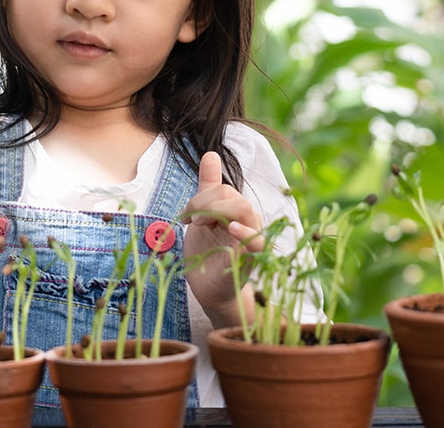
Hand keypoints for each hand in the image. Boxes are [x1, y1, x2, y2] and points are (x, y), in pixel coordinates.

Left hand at [181, 151, 263, 326]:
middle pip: (235, 198)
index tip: (186, 215)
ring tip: (202, 222)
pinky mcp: (250, 259)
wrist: (209, 290)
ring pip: (246, 212)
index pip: (224, 190)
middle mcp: (246, 222)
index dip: (202, 197)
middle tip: (192, 220)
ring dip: (221, 212)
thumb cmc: (208, 253)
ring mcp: (250, 240)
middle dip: (208, 203)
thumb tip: (211, 154)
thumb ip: (208, 187)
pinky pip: (258, 242)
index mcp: (235, 211)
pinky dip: (247, 233)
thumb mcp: (203, 217)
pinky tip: (233, 229)